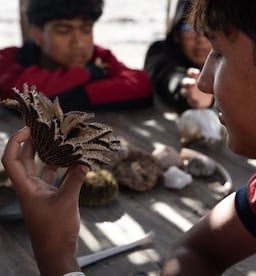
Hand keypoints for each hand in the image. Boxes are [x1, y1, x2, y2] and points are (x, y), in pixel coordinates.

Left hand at [1, 127, 88, 275]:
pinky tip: (74, 162)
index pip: (11, 159)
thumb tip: (85, 162)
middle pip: (25, 159)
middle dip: (33, 143)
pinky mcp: (50, 197)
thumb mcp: (67, 201)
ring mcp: (40, 192)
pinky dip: (63, 168)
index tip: (30, 129)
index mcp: (25, 188)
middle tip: (46, 129)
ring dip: (48, 155)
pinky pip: (54, 177)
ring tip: (60, 141)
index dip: (16, 142)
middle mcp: (29, 188)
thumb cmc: (55, 229)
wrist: (56, 251)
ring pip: (40, 167)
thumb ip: (75, 179)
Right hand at [180, 68, 213, 108]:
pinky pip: (191, 101)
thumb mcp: (213, 77)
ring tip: (191, 93)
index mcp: (195, 76)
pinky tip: (196, 101)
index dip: (192, 72)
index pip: (191, 73)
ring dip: (187, 92)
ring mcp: (190, 93)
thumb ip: (214, 73)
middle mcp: (190, 84)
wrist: (209, 96)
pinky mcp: (193, 101)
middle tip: (192, 83)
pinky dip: (193, 101)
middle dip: (187, 82)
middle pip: (185, 82)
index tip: (196, 73)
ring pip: (184, 92)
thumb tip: (223, 62)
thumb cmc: (211, 83)